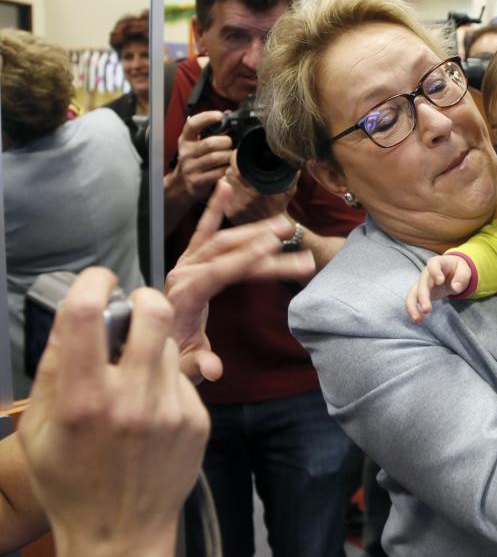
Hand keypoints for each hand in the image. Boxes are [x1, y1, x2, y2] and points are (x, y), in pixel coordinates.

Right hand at [17, 268, 209, 556]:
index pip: (88, 314)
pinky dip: (166, 382)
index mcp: (82, 399)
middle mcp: (131, 399)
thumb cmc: (70, 481)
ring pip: (170, 344)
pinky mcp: (197, 419)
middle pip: (153, 311)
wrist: (120, 533)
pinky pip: (183, 378)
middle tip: (134, 309)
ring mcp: (170, 409)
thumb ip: (53, 368)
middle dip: (143, 299)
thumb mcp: (40, 428)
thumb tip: (71, 318)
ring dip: (152, 346)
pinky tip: (151, 412)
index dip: (93, 283)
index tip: (98, 281)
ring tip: (134, 375)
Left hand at [165, 180, 315, 383]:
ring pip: (222, 239)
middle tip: (290, 237)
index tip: (271, 248)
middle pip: (226, 253)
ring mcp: (185, 263)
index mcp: (183, 295)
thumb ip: (198, 364)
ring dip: (253, 230)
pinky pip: (203, 229)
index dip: (243, 259)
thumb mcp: (186, 364)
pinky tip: (225, 186)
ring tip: (283, 224)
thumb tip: (215, 369)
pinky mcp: (189, 258)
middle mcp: (183, 272)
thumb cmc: (170, 352)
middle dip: (260, 244)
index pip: (217, 272)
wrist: (147, 339)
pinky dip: (214, 208)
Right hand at [175, 111, 232, 201]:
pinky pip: (218, 172)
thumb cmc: (193, 160)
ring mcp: (191, 168)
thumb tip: (226, 114)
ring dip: (229, 155)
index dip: (206, 118)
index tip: (219, 115)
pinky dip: (227, 168)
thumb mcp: (195, 144)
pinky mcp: (198, 181)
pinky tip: (229, 166)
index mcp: (185, 140)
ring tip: (232, 154)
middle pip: (210, 143)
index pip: (192, 125)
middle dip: (226, 142)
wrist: (181, 184)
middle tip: (232, 143)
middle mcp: (186, 153)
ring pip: (216, 158)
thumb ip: (209, 130)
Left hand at [221, 152, 299, 224]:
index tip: (239, 154)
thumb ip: (289, 175)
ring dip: (230, 179)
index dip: (236, 157)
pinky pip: (222, 195)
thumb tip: (291, 162)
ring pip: (224, 182)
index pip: (237, 165)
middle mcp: (245, 198)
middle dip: (234, 168)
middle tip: (241, 168)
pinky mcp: (229, 213)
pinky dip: (228, 191)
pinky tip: (237, 193)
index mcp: (258, 189)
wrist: (276, 231)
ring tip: (240, 181)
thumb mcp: (288, 189)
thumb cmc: (281, 207)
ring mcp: (235, 206)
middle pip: (229, 172)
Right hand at [406, 254, 472, 321]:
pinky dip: (413, 310)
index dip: (435, 272)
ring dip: (412, 306)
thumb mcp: (464, 271)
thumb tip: (456, 287)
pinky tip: (419, 319)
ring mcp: (422, 283)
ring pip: (413, 293)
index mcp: (438, 263)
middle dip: (422, 296)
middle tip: (427, 310)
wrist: (452, 272)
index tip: (440, 281)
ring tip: (418, 319)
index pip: (432, 264)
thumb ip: (462, 277)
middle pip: (422, 283)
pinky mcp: (421, 293)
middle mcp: (427, 273)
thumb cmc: (458, 270)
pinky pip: (413, 301)